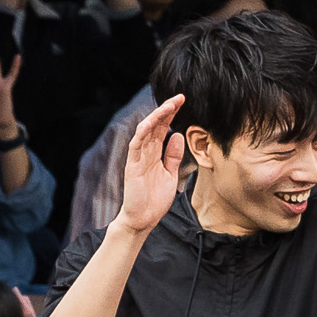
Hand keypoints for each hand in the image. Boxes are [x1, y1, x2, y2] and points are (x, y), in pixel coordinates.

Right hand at [113, 95, 186, 235]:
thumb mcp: (170, 173)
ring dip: (157, 117)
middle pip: (155, 125)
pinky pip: (136, 145)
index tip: (183, 102)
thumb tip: (177, 135)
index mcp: (154, 153)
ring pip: (145, 131)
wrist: (143, 219)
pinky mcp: (133, 165)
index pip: (162, 128)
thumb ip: (172, 155)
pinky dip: (143, 132)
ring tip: (169, 105)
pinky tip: (151, 122)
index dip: (171, 115)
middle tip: (180, 97)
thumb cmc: (154, 199)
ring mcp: (138, 157)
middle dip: (167, 110)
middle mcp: (145, 152)